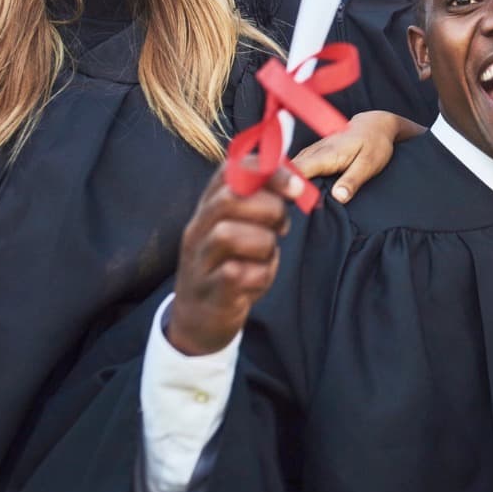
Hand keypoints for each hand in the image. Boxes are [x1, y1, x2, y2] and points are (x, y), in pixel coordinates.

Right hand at [167, 161, 299, 355]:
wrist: (199, 321)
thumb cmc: (228, 266)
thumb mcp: (240, 229)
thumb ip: (259, 203)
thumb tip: (293, 179)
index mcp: (208, 209)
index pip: (229, 171)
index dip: (266, 171)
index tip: (295, 185)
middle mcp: (198, 230)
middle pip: (228, 199)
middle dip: (269, 207)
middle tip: (283, 226)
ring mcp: (199, 261)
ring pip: (227, 235)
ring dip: (262, 242)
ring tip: (268, 253)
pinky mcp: (210, 291)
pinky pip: (235, 274)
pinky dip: (261, 274)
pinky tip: (260, 277)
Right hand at [292, 110, 424, 204]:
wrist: (375, 125)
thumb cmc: (374, 144)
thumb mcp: (368, 165)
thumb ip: (352, 181)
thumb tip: (339, 198)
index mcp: (325, 154)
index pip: (298, 171)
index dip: (290, 187)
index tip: (289, 205)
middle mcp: (313, 151)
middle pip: (289, 172)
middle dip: (283, 188)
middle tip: (285, 209)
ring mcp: (311, 151)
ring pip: (289, 169)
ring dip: (286, 184)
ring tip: (286, 204)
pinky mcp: (312, 154)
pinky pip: (296, 167)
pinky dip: (292, 178)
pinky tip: (294, 192)